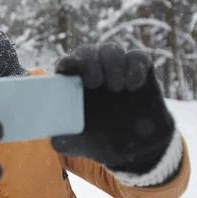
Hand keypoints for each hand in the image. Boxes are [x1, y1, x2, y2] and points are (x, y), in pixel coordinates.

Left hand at [51, 43, 174, 172]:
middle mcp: (95, 73)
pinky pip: (138, 56)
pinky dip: (135, 67)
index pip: (67, 64)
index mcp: (76, 87)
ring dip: (112, 64)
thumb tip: (55, 142)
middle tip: (94, 82)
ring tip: (116, 87)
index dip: (68, 62)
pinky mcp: (141, 71)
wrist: (140, 148)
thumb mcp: (85, 145)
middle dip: (90, 61)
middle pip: (87, 51)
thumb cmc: (104, 141)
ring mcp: (118, 70)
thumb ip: (69, 143)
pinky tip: (134, 85)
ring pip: (111, 49)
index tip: (70, 69)